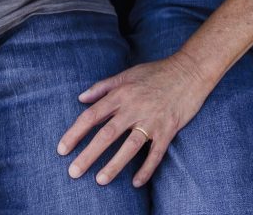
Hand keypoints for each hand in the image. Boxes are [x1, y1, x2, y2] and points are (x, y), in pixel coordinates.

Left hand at [57, 51, 214, 186]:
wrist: (190, 70)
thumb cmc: (157, 72)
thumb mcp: (127, 74)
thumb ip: (103, 87)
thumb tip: (81, 98)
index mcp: (121, 94)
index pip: (92, 116)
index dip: (75, 133)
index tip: (62, 149)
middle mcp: (134, 108)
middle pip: (107, 134)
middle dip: (88, 155)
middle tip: (73, 172)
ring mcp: (152, 120)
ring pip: (129, 146)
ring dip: (114, 165)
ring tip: (100, 181)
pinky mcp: (168, 129)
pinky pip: (156, 153)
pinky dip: (146, 169)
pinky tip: (136, 182)